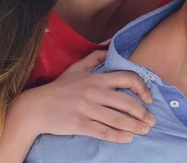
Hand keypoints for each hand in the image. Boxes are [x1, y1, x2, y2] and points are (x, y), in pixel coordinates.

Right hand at [16, 50, 155, 142]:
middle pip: (127, 102)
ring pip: (117, 118)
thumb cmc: (58, 88)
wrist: (35, 107)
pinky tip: (127, 139)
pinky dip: (117, 136)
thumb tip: (110, 48)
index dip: (142, 88)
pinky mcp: (79, 124)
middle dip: (142, 113)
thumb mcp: (76, 68)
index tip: (148, 98)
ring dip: (135, 126)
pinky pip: (102, 131)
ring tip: (145, 131)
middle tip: (151, 121)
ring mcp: (87, 108)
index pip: (127, 78)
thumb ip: (95, 57)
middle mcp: (95, 92)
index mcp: (97, 78)